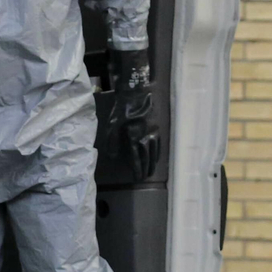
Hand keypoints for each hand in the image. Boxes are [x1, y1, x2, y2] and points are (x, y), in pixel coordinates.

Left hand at [109, 48, 160, 179]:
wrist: (136, 93)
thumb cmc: (121, 109)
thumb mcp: (112, 125)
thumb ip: (112, 142)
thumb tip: (113, 157)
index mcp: (133, 137)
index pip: (136, 158)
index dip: (136, 169)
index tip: (137, 178)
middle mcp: (146, 137)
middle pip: (147, 158)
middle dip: (146, 169)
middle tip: (145, 178)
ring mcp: (153, 132)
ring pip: (154, 152)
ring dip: (153, 163)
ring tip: (151, 172)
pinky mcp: (157, 127)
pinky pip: (159, 144)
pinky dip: (158, 153)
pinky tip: (157, 158)